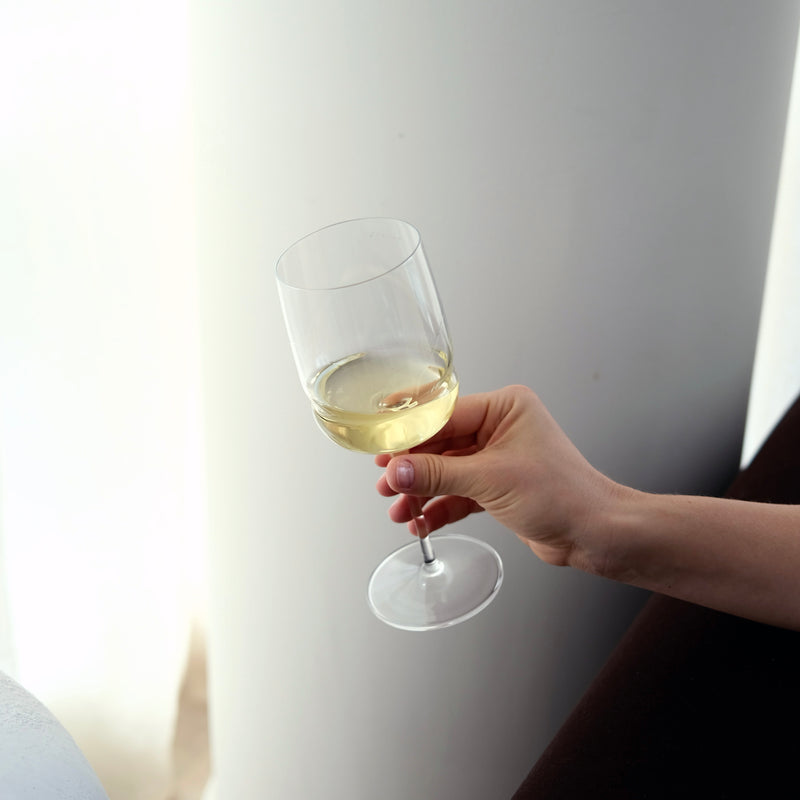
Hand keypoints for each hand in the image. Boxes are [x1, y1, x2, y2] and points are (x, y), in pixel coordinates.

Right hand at [376, 385, 623, 568]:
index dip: (410, 434)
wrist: (594, 534)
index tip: (381, 446)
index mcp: (504, 408)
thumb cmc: (563, 494)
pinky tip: (421, 522)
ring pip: (446, 471)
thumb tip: (395, 471)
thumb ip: (437, 474)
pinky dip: (440, 507)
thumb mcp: (490, 479)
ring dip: (422, 491)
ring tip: (398, 508)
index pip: (444, 414)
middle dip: (412, 468)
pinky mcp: (497, 487)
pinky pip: (458, 492)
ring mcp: (497, 458)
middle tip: (385, 482)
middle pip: (441, 443)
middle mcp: (500, 428)